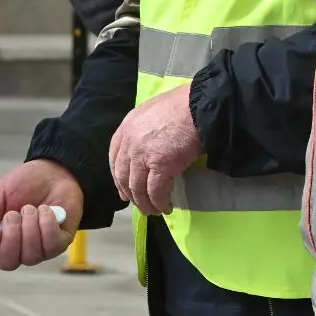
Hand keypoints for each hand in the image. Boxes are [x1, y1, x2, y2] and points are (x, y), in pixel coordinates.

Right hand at [0, 159, 82, 270]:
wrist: (53, 171)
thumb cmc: (24, 185)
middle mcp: (15, 250)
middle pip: (6, 263)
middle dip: (11, 236)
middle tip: (13, 213)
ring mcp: (38, 250)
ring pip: (29, 255)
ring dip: (30, 227)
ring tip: (31, 208)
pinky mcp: (58, 244)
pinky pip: (50, 245)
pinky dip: (47, 224)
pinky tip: (47, 210)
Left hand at [108, 85, 202, 215]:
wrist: (200, 105)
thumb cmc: (182, 105)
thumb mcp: (153, 112)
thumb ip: (144, 129)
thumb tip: (148, 148)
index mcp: (127, 127)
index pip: (115, 158)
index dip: (118, 177)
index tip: (124, 190)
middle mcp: (130, 142)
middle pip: (123, 176)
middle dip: (130, 194)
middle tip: (139, 204)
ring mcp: (143, 155)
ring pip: (138, 188)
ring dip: (145, 203)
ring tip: (154, 210)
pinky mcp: (160, 166)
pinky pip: (156, 192)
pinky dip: (160, 203)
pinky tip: (166, 207)